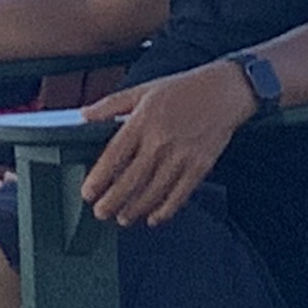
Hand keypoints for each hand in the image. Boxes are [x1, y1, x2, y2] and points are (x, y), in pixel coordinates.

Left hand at [77, 64, 259, 228]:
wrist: (224, 91)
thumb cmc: (182, 89)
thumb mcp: (143, 90)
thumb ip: (111, 104)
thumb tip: (84, 115)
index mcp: (142, 121)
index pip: (114, 156)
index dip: (98, 179)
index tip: (87, 193)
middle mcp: (160, 140)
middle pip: (130, 180)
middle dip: (112, 202)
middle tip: (101, 213)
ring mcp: (181, 155)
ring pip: (153, 192)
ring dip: (135, 209)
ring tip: (123, 218)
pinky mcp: (200, 166)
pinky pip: (180, 195)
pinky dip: (165, 210)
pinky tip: (154, 218)